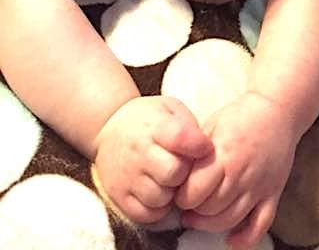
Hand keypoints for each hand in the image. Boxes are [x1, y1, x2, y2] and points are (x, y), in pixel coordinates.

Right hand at [93, 96, 212, 224]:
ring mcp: (127, 176)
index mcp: (155, 126)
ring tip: (170, 180)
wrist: (109, 127)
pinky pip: (146, 214)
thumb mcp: (170, 108)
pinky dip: (158, 209)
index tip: (204, 148)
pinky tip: (160, 193)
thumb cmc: (149, 119)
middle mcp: (138, 152)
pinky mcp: (119, 196)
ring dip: (172, 193)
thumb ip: (189, 126)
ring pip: (160, 197)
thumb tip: (206, 151)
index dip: (199, 146)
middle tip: (185, 167)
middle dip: (186, 172)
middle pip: (174, 172)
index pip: (181, 138)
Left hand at [176, 92, 297, 248]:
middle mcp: (241, 174)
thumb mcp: (213, 125)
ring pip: (230, 220)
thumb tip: (179, 175)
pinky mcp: (273, 193)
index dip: (182, 196)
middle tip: (190, 203)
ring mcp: (259, 186)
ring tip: (202, 216)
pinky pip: (260, 224)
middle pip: (209, 209)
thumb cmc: (243, 116)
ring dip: (211, 224)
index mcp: (224, 155)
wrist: (278, 110)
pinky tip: (232, 240)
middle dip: (194, 210)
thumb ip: (197, 152)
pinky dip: (245, 238)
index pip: (194, 192)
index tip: (180, 191)